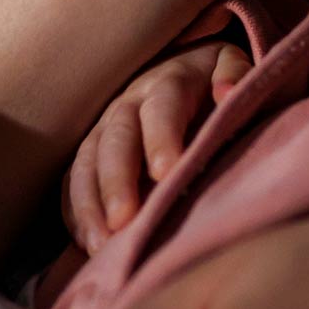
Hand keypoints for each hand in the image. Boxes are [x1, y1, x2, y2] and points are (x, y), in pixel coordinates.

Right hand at [62, 40, 250, 252]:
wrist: (180, 67)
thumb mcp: (230, 63)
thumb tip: (227, 93)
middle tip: (123, 221)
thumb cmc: (213, 78)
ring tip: (101, 245)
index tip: (166, 173)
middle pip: (116, 140)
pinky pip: (74, 180)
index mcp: (168, 83)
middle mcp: (128, 105)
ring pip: (87, 163)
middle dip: (117, 181)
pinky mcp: (91, 152)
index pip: (162, 108)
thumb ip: (234, 74)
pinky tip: (88, 242)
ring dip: (90, 204)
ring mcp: (104, 128)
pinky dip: (76, 211)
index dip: (161, 138)